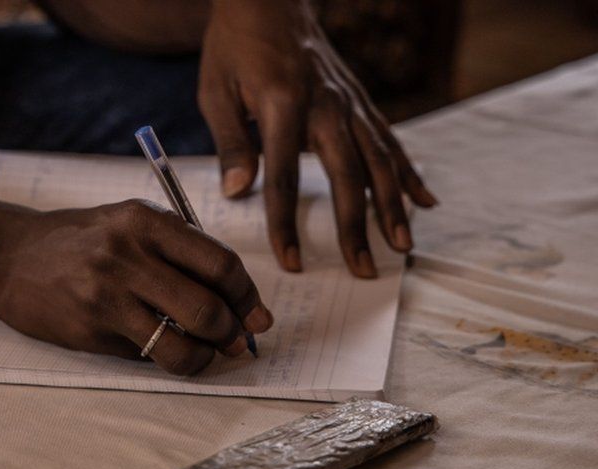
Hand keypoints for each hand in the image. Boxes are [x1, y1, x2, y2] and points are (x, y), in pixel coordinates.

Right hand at [0, 199, 272, 374]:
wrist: (7, 256)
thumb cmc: (78, 240)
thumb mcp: (128, 223)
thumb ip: (177, 250)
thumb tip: (234, 299)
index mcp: (146, 221)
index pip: (220, 263)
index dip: (247, 296)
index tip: (256, 314)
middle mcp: (128, 254)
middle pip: (208, 307)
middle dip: (234, 332)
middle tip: (237, 341)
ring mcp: (106, 295)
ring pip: (182, 344)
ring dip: (204, 357)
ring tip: (203, 354)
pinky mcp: (89, 329)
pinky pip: (147, 355)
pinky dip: (166, 360)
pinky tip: (163, 351)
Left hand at [198, 0, 437, 277]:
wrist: (268, 0)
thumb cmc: (235, 47)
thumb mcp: (216, 92)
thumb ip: (231, 143)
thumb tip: (238, 194)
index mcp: (283, 105)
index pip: (286, 177)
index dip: (288, 224)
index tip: (293, 262)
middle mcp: (326, 105)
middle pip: (347, 176)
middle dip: (356, 228)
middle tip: (364, 270)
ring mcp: (350, 102)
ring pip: (380, 161)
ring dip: (393, 207)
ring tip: (403, 247)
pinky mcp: (361, 100)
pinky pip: (390, 140)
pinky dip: (409, 172)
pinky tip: (425, 201)